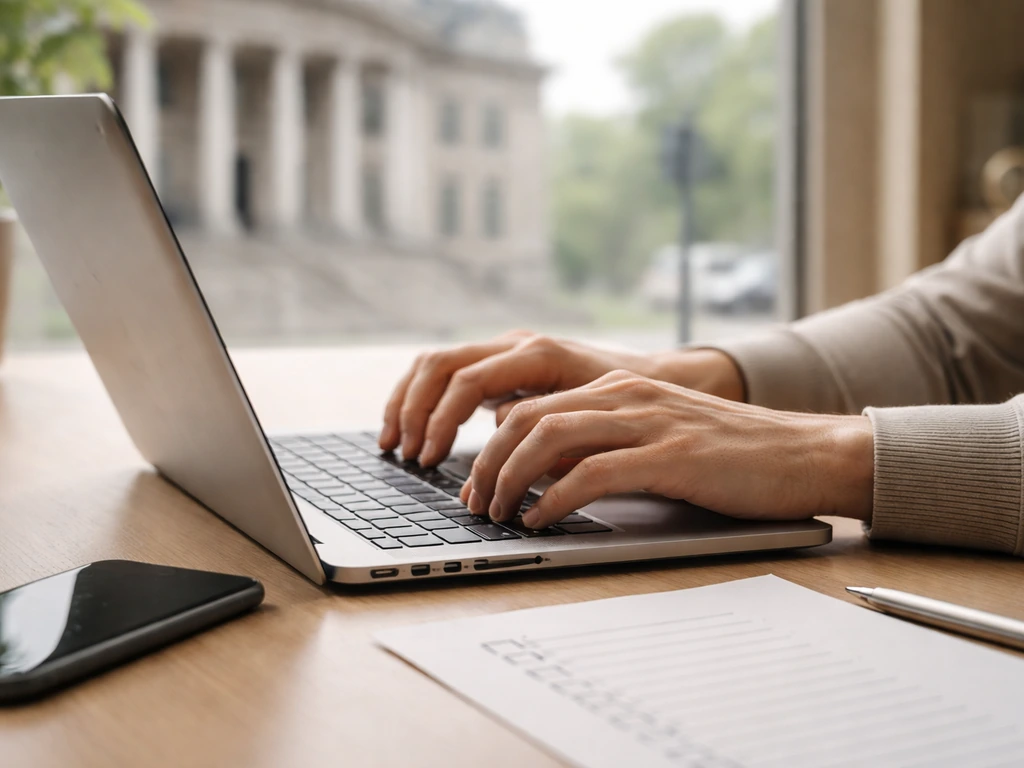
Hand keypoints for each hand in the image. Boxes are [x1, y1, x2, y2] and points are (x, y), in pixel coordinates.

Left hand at [460, 370, 873, 527]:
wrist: (803, 453)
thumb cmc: (729, 456)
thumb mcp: (656, 435)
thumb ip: (605, 442)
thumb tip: (546, 471)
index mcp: (618, 388)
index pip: (529, 405)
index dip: (491, 445)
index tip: (476, 483)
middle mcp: (625, 395)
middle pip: (525, 418)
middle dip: (487, 463)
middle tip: (475, 503)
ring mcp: (648, 421)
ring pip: (548, 437)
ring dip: (511, 479)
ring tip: (500, 513)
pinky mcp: (670, 455)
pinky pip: (592, 472)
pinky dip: (555, 499)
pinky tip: (543, 520)